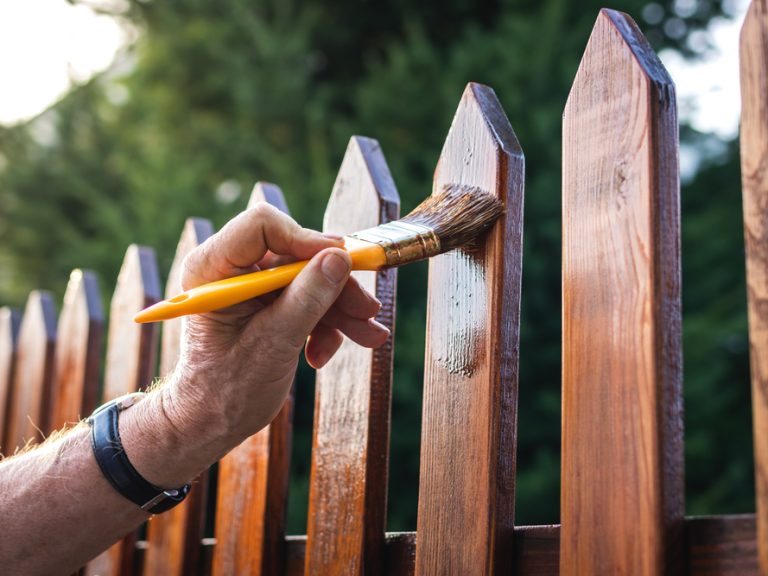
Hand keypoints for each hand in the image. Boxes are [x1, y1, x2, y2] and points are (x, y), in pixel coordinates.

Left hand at [162, 203, 389, 445]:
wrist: (212, 423)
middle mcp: (230, 269)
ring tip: (368, 336)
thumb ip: (308, 298)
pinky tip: (323, 354)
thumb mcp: (273, 344)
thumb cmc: (226, 390)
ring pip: (308, 278)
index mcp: (213, 268)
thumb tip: (340, 258)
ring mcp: (250, 286)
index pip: (263, 226)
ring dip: (339, 309)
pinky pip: (306, 298)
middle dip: (334, 285)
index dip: (306, 240)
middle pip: (295, 254)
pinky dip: (324, 324)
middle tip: (368, 310)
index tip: (343, 262)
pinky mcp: (266, 303)